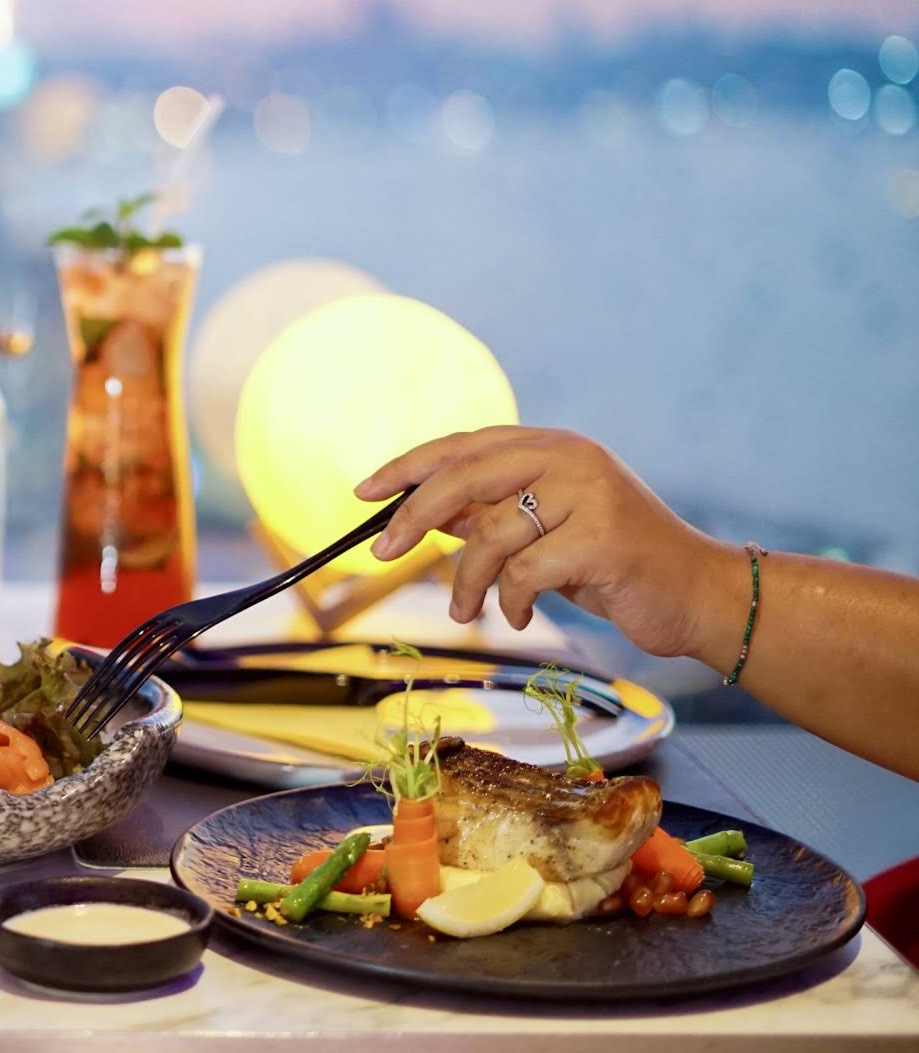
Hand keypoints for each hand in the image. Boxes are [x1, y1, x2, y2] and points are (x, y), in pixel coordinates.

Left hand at [353, 426, 731, 657]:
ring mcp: (590, 494)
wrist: (697, 594)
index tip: (364, 491)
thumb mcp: (544, 530)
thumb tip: (419, 511)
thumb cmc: (612, 563)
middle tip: (383, 552)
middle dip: (414, 515)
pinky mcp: (603, 538)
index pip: (463, 445)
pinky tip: (517, 615)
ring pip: (490, 534)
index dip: (409, 466)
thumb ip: (490, 513)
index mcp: (551, 446)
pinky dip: (509, 601)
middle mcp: (570, 457)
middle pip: (465, 477)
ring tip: (466, 610)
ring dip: (467, 581)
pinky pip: (524, 572)